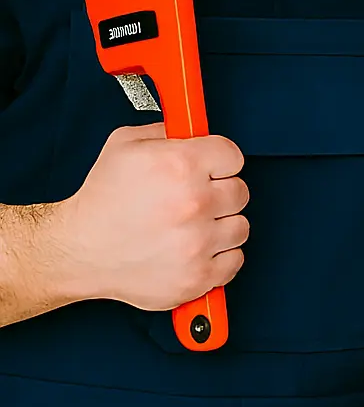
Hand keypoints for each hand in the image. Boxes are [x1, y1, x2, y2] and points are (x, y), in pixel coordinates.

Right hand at [46, 123, 249, 309]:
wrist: (79, 250)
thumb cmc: (100, 201)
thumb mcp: (125, 144)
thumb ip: (167, 132)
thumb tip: (193, 130)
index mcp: (180, 165)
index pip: (233, 155)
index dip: (220, 160)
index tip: (212, 168)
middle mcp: (194, 203)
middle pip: (240, 191)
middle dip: (220, 192)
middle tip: (196, 197)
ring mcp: (198, 244)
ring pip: (240, 227)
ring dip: (221, 225)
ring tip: (193, 225)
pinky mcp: (197, 276)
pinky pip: (235, 261)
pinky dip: (219, 256)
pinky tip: (197, 248)